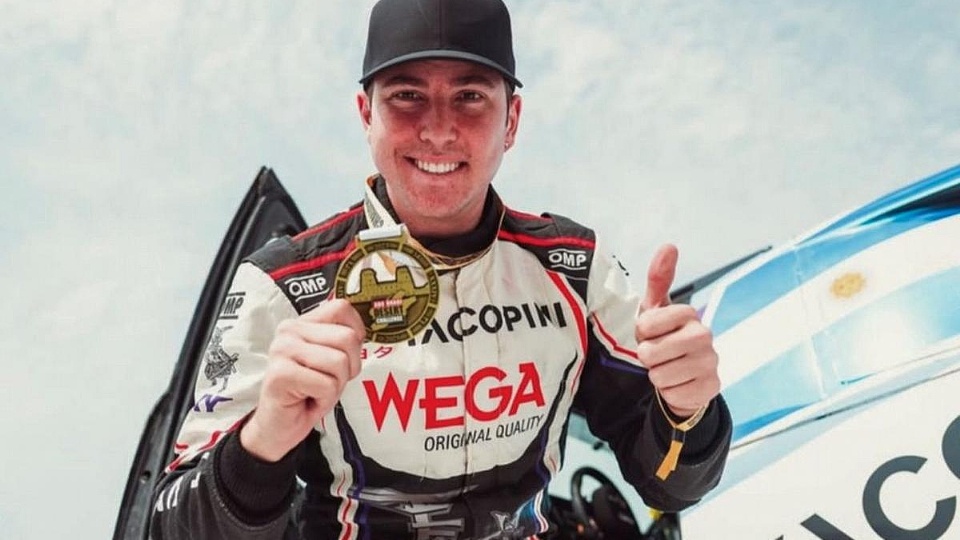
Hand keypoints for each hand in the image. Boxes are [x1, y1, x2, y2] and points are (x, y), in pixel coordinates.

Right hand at [240, 299, 364, 461]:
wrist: (277, 427)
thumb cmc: (307, 392)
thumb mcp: (329, 361)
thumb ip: (341, 341)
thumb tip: (362, 331)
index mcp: (302, 323)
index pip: (342, 308)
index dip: (356, 333)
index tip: (346, 355)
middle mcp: (289, 331)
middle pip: (347, 338)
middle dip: (348, 367)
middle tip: (328, 381)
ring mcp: (282, 351)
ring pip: (339, 362)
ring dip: (336, 385)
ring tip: (317, 391)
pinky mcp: (281, 374)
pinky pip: (327, 384)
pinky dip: (325, 399)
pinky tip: (308, 401)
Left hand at [635, 244, 719, 418]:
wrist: (686, 375)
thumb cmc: (666, 337)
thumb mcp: (656, 309)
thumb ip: (659, 278)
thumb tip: (669, 246)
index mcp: (689, 314)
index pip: (645, 324)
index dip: (641, 333)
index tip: (651, 334)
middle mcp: (705, 336)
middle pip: (650, 353)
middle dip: (647, 357)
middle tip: (659, 354)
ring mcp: (710, 363)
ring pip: (659, 376)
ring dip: (657, 375)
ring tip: (669, 367)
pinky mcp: (710, 388)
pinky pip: (672, 394)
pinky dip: (669, 392)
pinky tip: (679, 383)